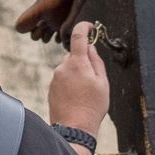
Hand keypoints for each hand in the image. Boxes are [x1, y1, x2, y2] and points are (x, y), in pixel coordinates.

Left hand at [49, 22, 109, 142]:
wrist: (74, 128)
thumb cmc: (92, 107)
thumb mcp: (102, 83)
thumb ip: (97, 61)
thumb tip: (91, 47)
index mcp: (77, 63)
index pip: (78, 36)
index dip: (84, 27)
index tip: (90, 26)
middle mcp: (63, 67)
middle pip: (75, 56)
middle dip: (84, 63)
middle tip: (94, 81)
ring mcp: (55, 78)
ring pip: (69, 69)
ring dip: (77, 76)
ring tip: (85, 95)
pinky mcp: (51, 88)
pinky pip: (63, 80)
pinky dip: (70, 85)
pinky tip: (76, 99)